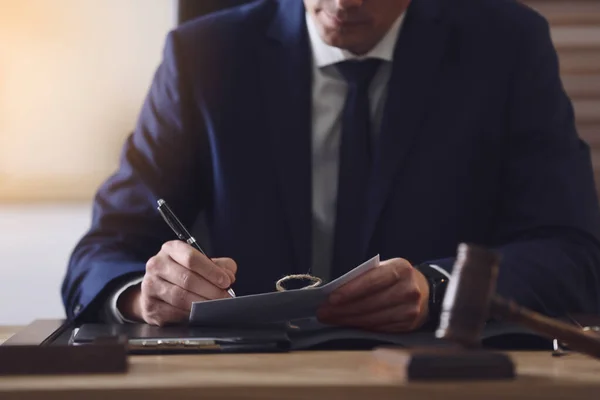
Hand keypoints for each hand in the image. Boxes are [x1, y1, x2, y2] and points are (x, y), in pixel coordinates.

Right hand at [118, 240, 236, 325]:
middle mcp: (157, 264)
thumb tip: (229, 276)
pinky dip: (190, 314)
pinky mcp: (150, 306)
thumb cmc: (184, 274)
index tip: (226, 281)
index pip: (191, 259)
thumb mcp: (202, 263)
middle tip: (225, 297)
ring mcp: (150, 285)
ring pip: (181, 297)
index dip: (211, 271)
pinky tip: (200, 314)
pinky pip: (174, 313)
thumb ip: (219, 266)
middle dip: (211, 290)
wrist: (157, 290)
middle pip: (188, 279)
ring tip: (216, 306)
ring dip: (202, 304)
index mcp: (171, 249)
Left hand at [316, 258, 429, 332]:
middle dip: (342, 309)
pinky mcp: (408, 325)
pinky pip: (378, 328)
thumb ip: (365, 277)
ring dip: (347, 320)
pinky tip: (347, 324)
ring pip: (372, 318)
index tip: (331, 298)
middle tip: (323, 312)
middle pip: (369, 303)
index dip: (350, 290)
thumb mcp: (385, 269)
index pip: (372, 281)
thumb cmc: (396, 278)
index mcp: (401, 269)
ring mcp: (410, 310)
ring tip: (330, 318)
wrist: (426, 292)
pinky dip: (360, 327)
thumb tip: (336, 291)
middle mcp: (408, 290)